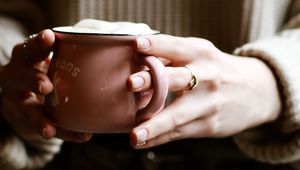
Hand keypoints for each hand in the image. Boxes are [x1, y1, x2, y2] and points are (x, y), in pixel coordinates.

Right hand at [0, 29, 91, 141]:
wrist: (18, 97)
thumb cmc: (42, 71)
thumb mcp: (44, 59)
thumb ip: (64, 55)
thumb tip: (103, 46)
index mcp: (24, 59)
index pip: (29, 48)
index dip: (38, 43)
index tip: (50, 37)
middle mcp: (16, 78)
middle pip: (22, 77)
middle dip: (34, 80)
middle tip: (46, 86)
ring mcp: (18, 102)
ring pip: (28, 111)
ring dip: (41, 120)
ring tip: (49, 130)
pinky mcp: (26, 121)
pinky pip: (46, 129)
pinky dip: (64, 133)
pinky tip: (82, 136)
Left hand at [128, 35, 280, 147]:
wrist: (256, 91)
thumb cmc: (217, 70)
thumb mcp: (202, 55)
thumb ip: (173, 57)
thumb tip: (137, 61)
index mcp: (202, 53)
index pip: (176, 47)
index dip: (156, 45)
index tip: (136, 45)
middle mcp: (207, 77)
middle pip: (178, 78)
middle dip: (153, 80)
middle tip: (131, 83)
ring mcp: (209, 103)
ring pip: (178, 115)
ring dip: (155, 126)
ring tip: (134, 135)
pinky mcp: (209, 125)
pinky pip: (180, 132)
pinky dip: (159, 138)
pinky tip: (142, 141)